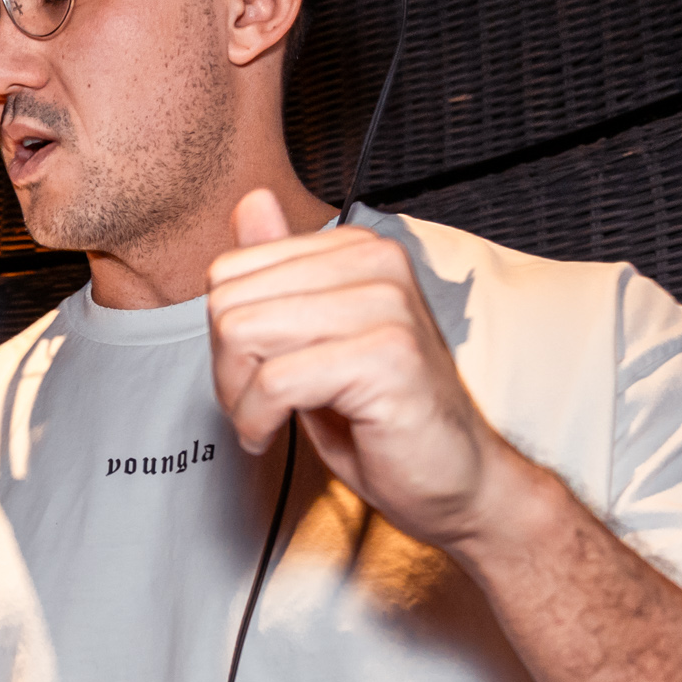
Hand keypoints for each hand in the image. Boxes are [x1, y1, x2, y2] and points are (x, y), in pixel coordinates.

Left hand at [205, 189, 524, 551]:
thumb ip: (280, 271)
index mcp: (357, 249)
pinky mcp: (387, 356)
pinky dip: (258, 421)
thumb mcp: (314, 338)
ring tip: (268, 420)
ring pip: (244, 335)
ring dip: (239, 397)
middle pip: (229, 302)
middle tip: (258, 406)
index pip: (231, 271)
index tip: (253, 376)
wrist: (455, 480)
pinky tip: (276, 436)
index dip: (225, 335)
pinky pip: (274, 382)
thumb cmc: (383, 417)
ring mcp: (385, 305)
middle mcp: (375, 262)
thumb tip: (251, 201)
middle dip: (226, 368)